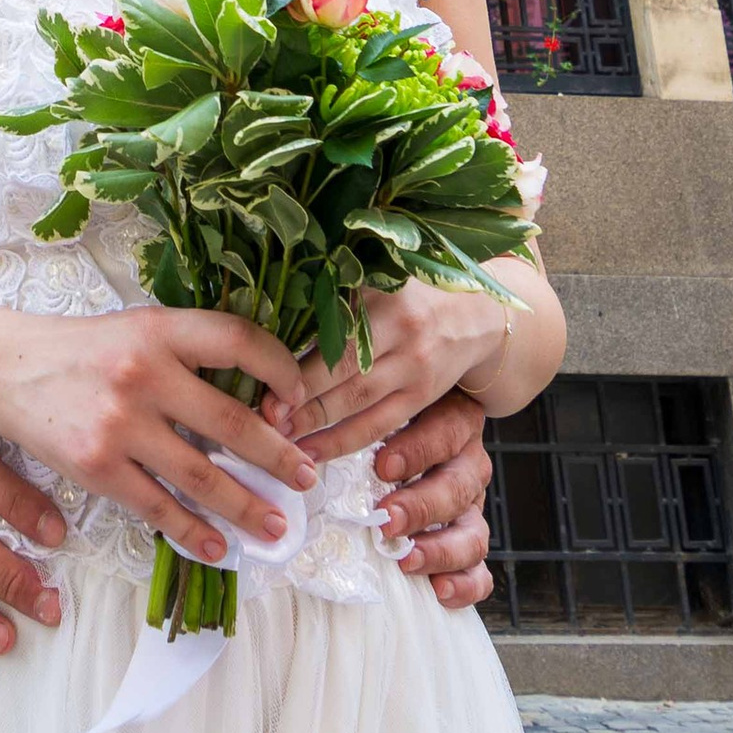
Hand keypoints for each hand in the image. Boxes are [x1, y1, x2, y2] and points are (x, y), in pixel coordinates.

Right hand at [0, 308, 314, 567]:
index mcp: (159, 329)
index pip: (239, 341)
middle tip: (308, 478)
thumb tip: (261, 400)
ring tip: (277, 525)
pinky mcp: (96, 466)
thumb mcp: (139, 329)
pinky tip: (217, 545)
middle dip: (278, 456)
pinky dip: (192, 530)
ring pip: (201, 475)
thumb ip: (190, 353)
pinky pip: (156, 506)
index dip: (280, 371)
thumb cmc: (84, 350)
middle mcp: (142, 373)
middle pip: (230, 422)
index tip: (299, 402)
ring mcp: (118, 424)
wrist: (6, 369)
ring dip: (246, 505)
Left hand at [280, 284, 511, 469]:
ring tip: (277, 440)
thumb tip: (267, 319)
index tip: (258, 377)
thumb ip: (332, 294)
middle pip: (341, 367)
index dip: (294, 357)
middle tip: (260, 417)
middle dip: (298, 397)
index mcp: (378, 290)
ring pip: (357, 401)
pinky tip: (313, 452)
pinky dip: (344, 442)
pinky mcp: (423, 394)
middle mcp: (399, 326)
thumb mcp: (374, 280)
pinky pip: (379, 424)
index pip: (328, 328)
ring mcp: (415, 364)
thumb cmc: (405, 293)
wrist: (474, 313)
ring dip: (315, 425)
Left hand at [367, 390, 491, 611]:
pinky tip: (438, 591)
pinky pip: (480, 573)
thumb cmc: (381, 428)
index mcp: (452, 425)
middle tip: (387, 519)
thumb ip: (356, 416)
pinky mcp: (469, 546)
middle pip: (459, 487)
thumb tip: (301, 425)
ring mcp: (471, 511)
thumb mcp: (378, 412)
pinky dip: (464, 584)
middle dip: (422, 505)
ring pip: (474, 534)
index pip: (447, 432)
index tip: (383, 466)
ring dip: (441, 550)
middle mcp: (468, 467)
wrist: (402, 457)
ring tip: (407, 560)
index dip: (418, 450)